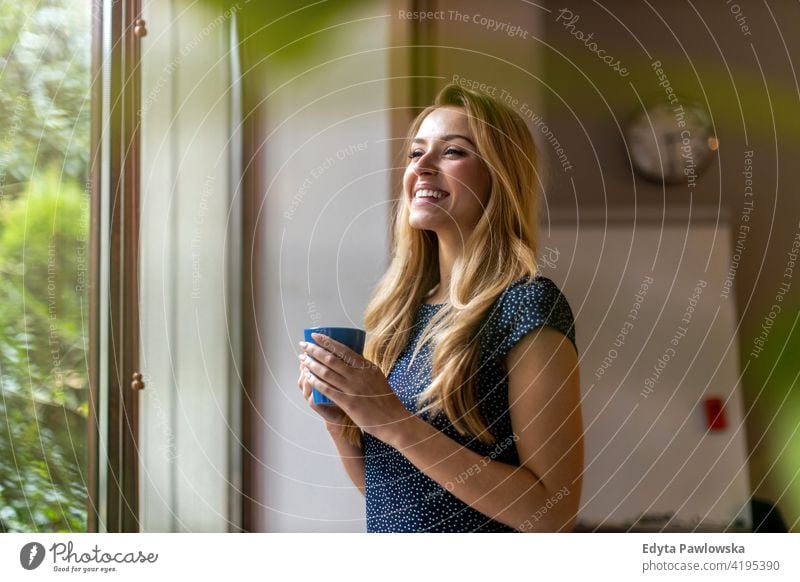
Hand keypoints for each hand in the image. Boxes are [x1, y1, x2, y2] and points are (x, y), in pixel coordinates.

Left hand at [298, 333, 412, 439]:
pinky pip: (328, 390)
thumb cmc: (385, 399)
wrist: (394, 420)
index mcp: (367, 367)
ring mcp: (353, 389)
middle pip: (331, 359)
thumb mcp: (377, 377)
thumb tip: (349, 358)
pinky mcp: (348, 403)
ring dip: (312, 364)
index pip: (343, 350)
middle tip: (303, 345)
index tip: (315, 336)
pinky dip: (316, 382)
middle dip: (314, 350)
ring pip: (327, 373)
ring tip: (303, 359)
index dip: (327, 341)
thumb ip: (363, 369)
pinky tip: (308, 377)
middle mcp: (359, 375)